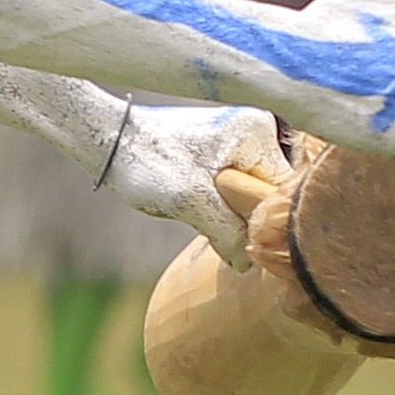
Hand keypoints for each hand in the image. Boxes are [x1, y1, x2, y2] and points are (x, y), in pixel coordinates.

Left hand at [101, 100, 281, 264]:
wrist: (112, 142)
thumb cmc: (147, 162)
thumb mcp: (190, 201)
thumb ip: (228, 231)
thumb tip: (250, 263)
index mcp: (258, 132)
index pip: (282, 191)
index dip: (261, 220)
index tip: (235, 237)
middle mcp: (258, 131)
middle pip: (269, 194)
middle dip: (243, 218)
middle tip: (208, 225)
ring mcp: (241, 141)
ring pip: (251, 197)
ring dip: (228, 216)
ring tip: (197, 213)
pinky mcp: (225, 153)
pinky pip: (235, 191)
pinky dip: (219, 207)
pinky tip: (197, 210)